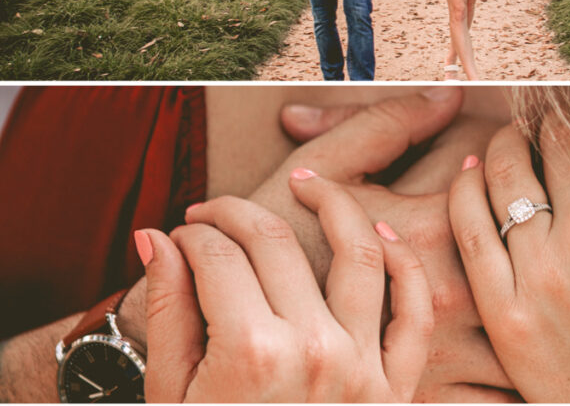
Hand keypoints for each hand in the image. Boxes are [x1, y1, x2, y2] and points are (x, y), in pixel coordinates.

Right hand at [141, 186, 432, 401]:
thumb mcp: (170, 395)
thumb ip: (166, 312)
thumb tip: (155, 237)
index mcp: (251, 354)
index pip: (218, 255)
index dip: (193, 233)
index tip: (183, 231)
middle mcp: (315, 351)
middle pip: (276, 244)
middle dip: (237, 213)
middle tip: (216, 211)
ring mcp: (364, 368)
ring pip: (360, 253)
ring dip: (336, 204)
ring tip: (306, 185)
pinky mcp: (396, 388)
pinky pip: (414, 310)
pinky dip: (403, 264)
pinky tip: (378, 234)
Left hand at [448, 109, 569, 401]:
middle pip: (557, 141)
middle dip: (550, 119)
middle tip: (545, 119)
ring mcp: (544, 275)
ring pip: (506, 174)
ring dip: (505, 144)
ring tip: (509, 141)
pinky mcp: (504, 310)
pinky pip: (469, 226)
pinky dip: (465, 188)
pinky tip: (472, 174)